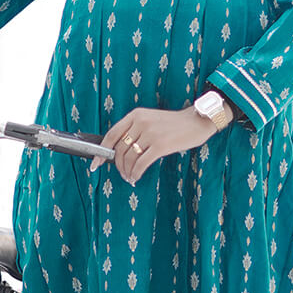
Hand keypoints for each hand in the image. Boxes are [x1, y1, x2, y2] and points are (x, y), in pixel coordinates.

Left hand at [90, 105, 226, 183]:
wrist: (197, 121)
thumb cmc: (174, 124)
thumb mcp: (151, 120)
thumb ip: (135, 131)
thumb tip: (118, 152)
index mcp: (136, 115)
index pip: (111, 135)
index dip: (101, 152)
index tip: (96, 164)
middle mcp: (140, 122)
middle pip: (119, 150)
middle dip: (118, 166)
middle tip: (122, 174)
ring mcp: (150, 134)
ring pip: (129, 158)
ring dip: (127, 172)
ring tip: (130, 177)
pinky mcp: (160, 145)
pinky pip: (141, 164)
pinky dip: (136, 173)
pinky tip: (136, 177)